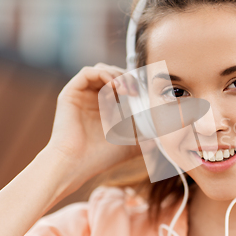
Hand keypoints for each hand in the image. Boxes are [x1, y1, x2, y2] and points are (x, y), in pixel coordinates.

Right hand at [46, 63, 141, 193]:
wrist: (76, 165)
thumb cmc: (101, 157)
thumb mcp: (131, 144)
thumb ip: (147, 137)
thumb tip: (165, 135)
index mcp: (106, 106)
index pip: (123, 83)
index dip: (136, 83)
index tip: (146, 91)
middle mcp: (93, 98)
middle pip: (114, 73)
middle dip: (129, 78)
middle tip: (137, 91)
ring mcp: (81, 95)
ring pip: (102, 69)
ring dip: (118, 75)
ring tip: (127, 91)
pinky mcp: (70, 93)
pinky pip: (87, 72)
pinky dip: (103, 74)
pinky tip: (115, 87)